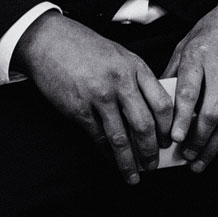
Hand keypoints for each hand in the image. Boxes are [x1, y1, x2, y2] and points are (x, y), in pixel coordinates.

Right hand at [15, 11, 172, 183]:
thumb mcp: (119, 55)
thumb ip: (136, 79)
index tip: (168, 140)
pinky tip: (111, 161)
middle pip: (144, 125)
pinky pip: (98, 138)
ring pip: (120, 138)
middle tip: (153, 163)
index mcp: (135, 67)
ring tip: (133, 175)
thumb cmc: (85, 47)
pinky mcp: (78, 109)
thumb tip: (151, 111)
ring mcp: (99, 97)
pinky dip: (106, 154)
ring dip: (129, 162)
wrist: (49, 41)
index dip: (168, 127)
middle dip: (151, 151)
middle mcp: (120, 82)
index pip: (162, 103)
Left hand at [161, 0, 217, 171]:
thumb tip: (159, 98)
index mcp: (200, 56)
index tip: (174, 138)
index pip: (191, 92)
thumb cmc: (215, 27)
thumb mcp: (187, 42)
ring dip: (213, 146)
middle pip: (212, 113)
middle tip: (185, 156)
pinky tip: (215, 148)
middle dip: (198, 140)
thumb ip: (173, 71)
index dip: (183, 117)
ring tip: (199, 162)